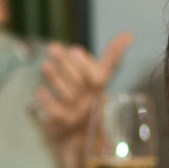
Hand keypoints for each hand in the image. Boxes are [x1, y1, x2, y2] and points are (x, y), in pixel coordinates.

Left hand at [32, 32, 133, 164]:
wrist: (78, 134)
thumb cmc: (87, 96)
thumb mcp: (100, 76)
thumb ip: (112, 56)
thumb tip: (129, 34)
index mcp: (99, 88)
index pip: (97, 76)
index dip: (86, 65)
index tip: (75, 50)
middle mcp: (89, 101)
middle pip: (80, 84)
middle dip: (66, 65)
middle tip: (53, 48)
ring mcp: (76, 114)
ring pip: (68, 96)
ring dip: (56, 79)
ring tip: (45, 66)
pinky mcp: (61, 124)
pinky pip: (55, 112)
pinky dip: (47, 101)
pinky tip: (39, 90)